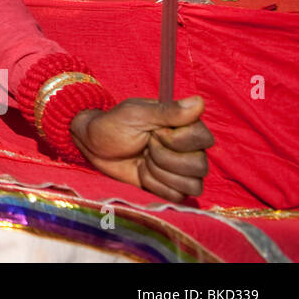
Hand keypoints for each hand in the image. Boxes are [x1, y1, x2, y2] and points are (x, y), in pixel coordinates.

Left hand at [69, 96, 213, 202]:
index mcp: (185, 126)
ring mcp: (182, 170)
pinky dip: (155, 185)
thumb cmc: (114, 124)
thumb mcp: (137, 114)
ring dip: (159, 172)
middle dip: (164, 157)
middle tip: (146, 146)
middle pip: (199, 165)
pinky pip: (177, 196)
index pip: (203, 139)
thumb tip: (199, 102)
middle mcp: (190, 149)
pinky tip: (142, 172)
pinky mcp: (171, 188)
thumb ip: (169, 111)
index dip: (177, 140)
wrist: (94, 146)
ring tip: (143, 159)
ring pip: (192, 184)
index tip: (154, 132)